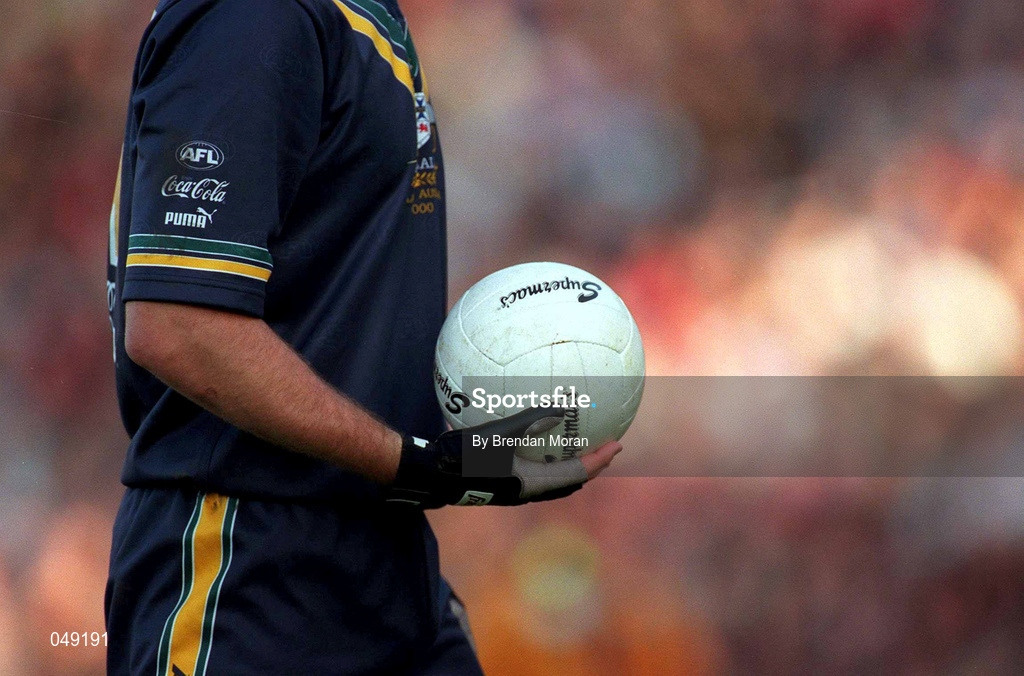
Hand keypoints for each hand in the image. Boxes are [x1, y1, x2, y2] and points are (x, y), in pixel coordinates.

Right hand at [386, 408, 622, 507]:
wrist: (431, 473)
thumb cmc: (463, 455)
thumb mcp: (499, 433)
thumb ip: (531, 419)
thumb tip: (563, 406)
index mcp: (532, 484)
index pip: (577, 473)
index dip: (599, 459)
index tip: (617, 444)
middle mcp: (526, 491)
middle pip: (568, 482)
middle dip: (588, 466)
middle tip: (604, 448)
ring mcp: (512, 490)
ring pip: (551, 482)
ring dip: (567, 467)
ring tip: (577, 447)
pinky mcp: (500, 484)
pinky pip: (533, 474)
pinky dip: (545, 461)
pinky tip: (535, 441)